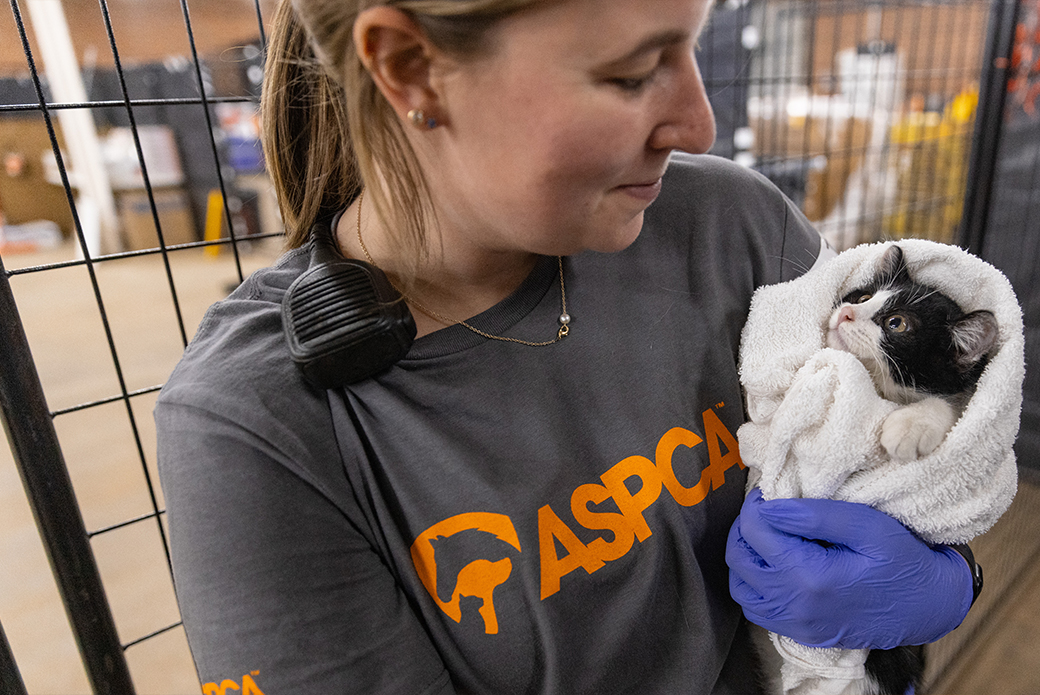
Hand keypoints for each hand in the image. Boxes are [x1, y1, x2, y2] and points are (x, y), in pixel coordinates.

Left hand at [726, 488, 972, 649]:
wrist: (928, 607)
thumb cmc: (903, 561)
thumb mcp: (868, 526)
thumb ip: (815, 514)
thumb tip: (770, 506)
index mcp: (809, 576)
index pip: (755, 531)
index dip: (756, 505)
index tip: (769, 493)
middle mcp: (795, 605)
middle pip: (739, 557)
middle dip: (745, 527)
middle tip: (765, 510)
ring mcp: (795, 624)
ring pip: (740, 586)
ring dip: (745, 556)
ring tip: (766, 535)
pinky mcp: (799, 633)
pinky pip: (756, 609)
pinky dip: (753, 585)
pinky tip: (773, 565)